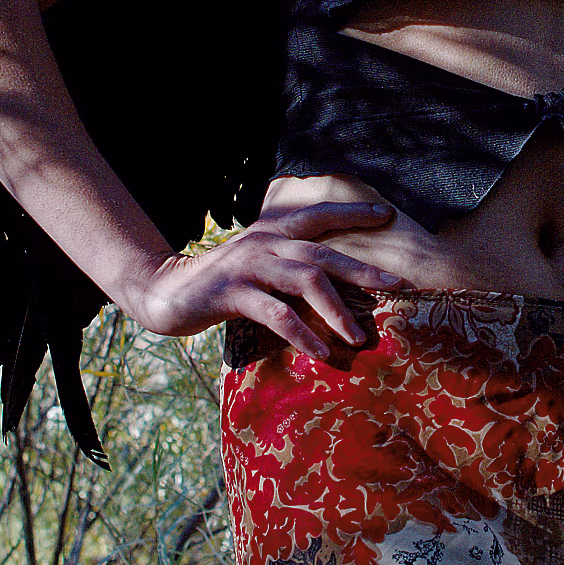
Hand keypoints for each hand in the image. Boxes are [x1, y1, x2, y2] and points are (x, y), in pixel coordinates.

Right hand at [130, 200, 403, 357]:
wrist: (166, 291)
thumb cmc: (221, 282)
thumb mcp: (257, 262)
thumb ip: (288, 263)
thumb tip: (332, 280)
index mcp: (273, 232)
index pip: (319, 214)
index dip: (353, 212)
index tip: (388, 214)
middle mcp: (265, 243)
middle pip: (322, 252)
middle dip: (362, 269)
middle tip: (396, 284)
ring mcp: (249, 266)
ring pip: (305, 281)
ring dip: (337, 311)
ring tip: (359, 337)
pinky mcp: (233, 293)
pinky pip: (277, 314)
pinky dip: (303, 334)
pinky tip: (321, 352)